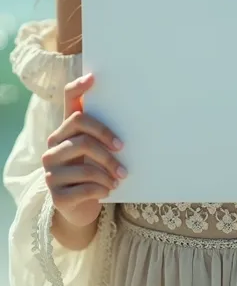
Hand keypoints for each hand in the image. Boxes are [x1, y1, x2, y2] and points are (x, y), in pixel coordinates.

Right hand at [42, 73, 126, 228]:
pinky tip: (108, 190)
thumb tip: (137, 112)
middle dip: (106, 144)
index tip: (93, 78)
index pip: (68, 101)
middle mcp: (53, 146)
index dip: (78, 88)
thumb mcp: (98, 150)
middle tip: (124, 152)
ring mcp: (50, 170)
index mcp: (65, 130)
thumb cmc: (95, 170)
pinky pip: (83, 188)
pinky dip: (101, 189)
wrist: (81, 207)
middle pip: (82, 134)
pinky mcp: (55, 194)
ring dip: (108, 171)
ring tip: (120, 178)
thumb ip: (105, 133)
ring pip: (84, 164)